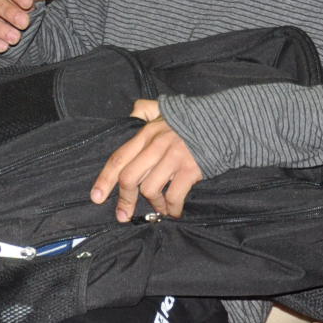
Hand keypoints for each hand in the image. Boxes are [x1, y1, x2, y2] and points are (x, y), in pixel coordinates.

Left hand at [91, 103, 204, 221]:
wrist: (225, 121)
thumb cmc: (193, 118)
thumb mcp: (164, 107)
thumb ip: (144, 109)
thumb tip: (130, 113)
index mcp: (147, 132)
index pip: (119, 157)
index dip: (105, 179)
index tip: (96, 197)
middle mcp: (156, 144)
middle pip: (129, 177)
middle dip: (124, 199)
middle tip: (124, 215)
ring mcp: (173, 157)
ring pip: (149, 189)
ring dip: (153, 204)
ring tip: (159, 208)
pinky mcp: (190, 169)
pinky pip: (174, 195)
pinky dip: (172, 208)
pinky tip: (174, 211)